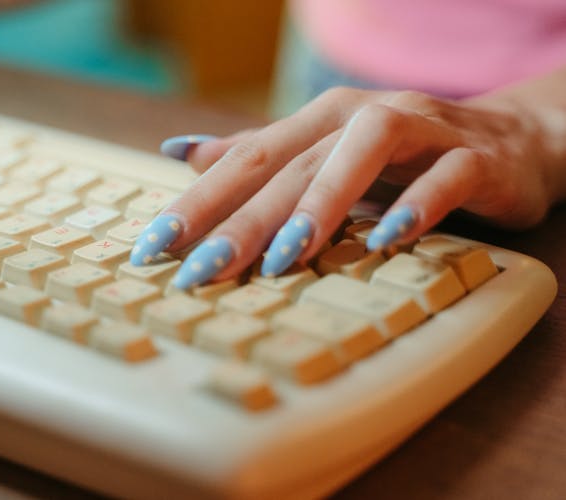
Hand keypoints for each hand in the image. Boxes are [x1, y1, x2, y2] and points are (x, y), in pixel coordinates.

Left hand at [132, 84, 565, 287]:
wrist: (507, 140)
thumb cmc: (400, 158)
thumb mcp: (321, 154)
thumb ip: (256, 155)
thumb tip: (180, 151)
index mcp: (318, 122)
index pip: (245, 160)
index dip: (196, 202)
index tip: (153, 249)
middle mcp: (359, 118)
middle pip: (289, 164)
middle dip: (238, 218)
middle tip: (196, 270)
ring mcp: (419, 133)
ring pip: (359, 156)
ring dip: (319, 206)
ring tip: (280, 259)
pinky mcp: (473, 158)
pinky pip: (444, 178)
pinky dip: (414, 205)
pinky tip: (384, 239)